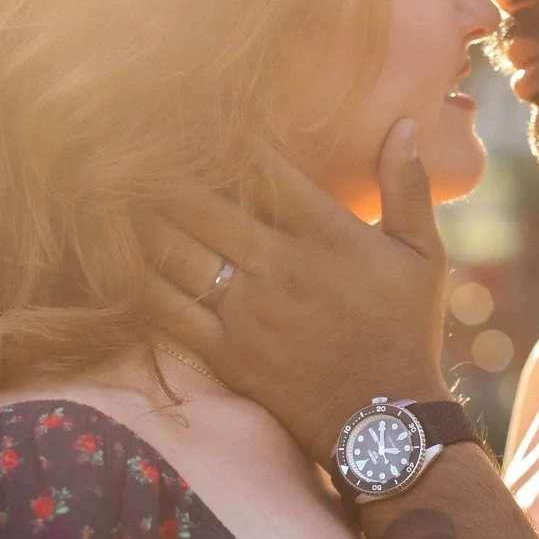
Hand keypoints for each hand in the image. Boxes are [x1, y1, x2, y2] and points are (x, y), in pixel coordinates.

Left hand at [142, 123, 449, 462]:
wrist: (386, 422)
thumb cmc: (407, 331)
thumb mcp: (424, 255)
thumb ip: (410, 187)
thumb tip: (405, 123)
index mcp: (325, 231)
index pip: (259, 166)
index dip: (219, 135)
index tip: (192, 116)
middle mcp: (280, 263)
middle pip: (201, 200)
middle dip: (163, 170)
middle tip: (131, 147)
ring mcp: (248, 309)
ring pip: (175, 248)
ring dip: (141, 216)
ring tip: (114, 191)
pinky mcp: (226, 351)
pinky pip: (167, 307)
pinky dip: (139, 277)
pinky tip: (119, 256)